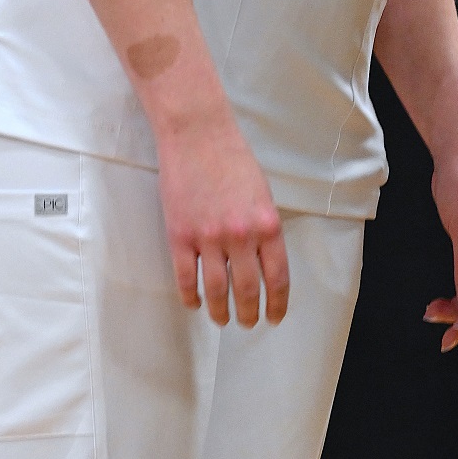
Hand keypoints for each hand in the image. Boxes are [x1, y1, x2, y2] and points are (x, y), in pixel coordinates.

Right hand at [156, 110, 288, 327]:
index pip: (277, 278)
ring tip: (222, 320)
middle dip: (249, 313)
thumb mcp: (262, 194)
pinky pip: (186, 279)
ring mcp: (208, 238)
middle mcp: (241, 236)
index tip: (274, 316)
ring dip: (220, 312)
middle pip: (247, 290)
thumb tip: (262, 261)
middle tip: (248, 323)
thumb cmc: (232, 158)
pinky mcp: (180, 236)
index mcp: (267, 225)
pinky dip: (191, 297)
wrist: (197, 135)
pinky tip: (195, 303)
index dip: (277, 303)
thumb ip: (263, 228)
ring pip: (216, 291)